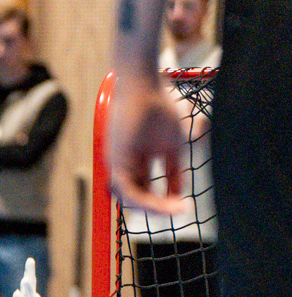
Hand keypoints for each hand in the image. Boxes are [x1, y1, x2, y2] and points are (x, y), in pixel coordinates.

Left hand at [108, 74, 186, 213]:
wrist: (144, 85)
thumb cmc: (159, 107)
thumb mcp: (173, 146)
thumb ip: (174, 171)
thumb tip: (181, 194)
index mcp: (134, 161)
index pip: (144, 189)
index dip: (161, 200)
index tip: (181, 207)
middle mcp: (123, 166)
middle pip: (137, 197)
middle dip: (157, 208)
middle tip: (178, 211)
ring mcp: (117, 166)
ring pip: (132, 199)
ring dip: (155, 209)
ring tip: (175, 211)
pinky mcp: (115, 165)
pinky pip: (130, 193)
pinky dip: (149, 202)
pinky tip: (167, 204)